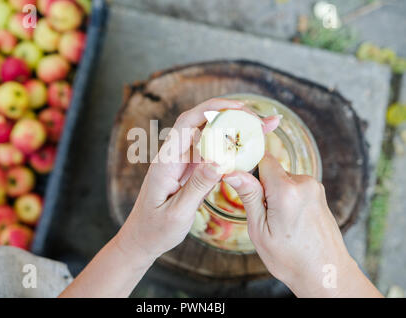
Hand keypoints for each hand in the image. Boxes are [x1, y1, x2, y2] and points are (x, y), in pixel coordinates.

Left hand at [116, 98, 279, 260]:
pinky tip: (249, 147)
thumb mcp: (177, 213)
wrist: (142, 238)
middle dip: (232, 115)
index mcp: (166, 162)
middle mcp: (174, 156)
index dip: (213, 110)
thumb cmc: (155, 229)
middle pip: (203, 124)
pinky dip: (231, 147)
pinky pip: (212, 152)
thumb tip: (220, 162)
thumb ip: (197, 187)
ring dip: (235, 129)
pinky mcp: (190, 170)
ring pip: (210, 136)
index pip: (188, 123)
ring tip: (264, 128)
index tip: (240, 108)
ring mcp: (183, 161)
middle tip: (263, 120)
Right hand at [223, 154, 381, 297]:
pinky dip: (287, 199)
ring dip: (275, 194)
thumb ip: (248, 196)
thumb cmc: (291, 259)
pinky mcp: (319, 194)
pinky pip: (294, 187)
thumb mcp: (260, 230)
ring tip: (279, 222)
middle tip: (263, 215)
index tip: (244, 187)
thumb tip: (233, 172)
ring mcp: (315, 188)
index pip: (263, 159)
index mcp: (287, 191)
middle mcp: (304, 183)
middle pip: (272, 171)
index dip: (250, 170)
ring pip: (283, 180)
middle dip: (263, 188)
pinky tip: (289, 221)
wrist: (325, 273)